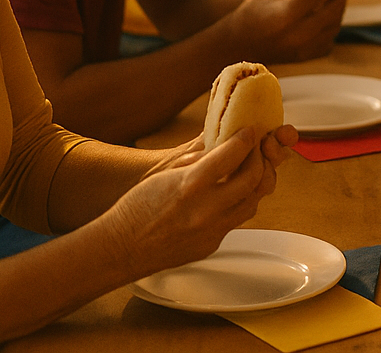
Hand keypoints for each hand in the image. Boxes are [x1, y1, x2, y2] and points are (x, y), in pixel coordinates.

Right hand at [103, 129, 279, 278]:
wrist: (120, 249)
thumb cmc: (136, 208)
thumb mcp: (167, 173)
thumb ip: (200, 161)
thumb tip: (225, 146)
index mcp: (190, 185)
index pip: (233, 154)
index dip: (246, 139)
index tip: (250, 131)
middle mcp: (205, 210)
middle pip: (252, 179)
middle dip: (260, 159)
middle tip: (256, 148)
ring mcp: (212, 231)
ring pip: (253, 202)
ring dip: (257, 182)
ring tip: (252, 169)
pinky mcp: (212, 245)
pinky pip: (237, 221)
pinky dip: (241, 203)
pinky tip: (235, 194)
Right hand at [228, 0, 350, 62]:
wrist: (241, 43)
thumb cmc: (255, 8)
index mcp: (286, 13)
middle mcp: (298, 33)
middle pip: (333, 9)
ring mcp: (305, 48)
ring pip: (336, 24)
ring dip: (337, 8)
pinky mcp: (308, 56)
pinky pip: (331, 37)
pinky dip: (331, 24)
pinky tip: (323, 15)